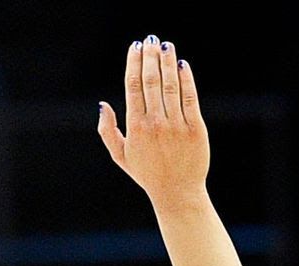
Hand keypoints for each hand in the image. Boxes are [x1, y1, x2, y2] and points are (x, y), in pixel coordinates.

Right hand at [98, 37, 208, 208]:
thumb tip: (103, 104)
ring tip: (166, 45)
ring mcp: (176, 125)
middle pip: (151, 80)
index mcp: (135, 127)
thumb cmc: (148, 174)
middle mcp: (155, 123)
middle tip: (150, 39)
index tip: (135, 47)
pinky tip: (182, 65)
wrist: (178, 193)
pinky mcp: (196, 129)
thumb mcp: (121, 156)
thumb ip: (107, 131)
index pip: (133, 86)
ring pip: (170, 85)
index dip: (134, 63)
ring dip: (167, 62)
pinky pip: (189, 98)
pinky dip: (186, 79)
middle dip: (150, 56)